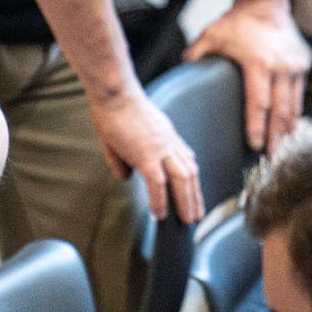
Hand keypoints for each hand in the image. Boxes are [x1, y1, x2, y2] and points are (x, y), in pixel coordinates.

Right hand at [92, 93, 203, 222]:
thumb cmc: (114, 106)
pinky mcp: (146, 155)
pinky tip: (159, 214)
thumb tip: (124, 178)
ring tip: (187, 219)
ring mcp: (160, 149)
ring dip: (186, 201)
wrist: (114, 92)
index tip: (194, 191)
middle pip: (190, 172)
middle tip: (197, 214)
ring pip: (182, 180)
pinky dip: (160, 200)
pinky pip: (158, 184)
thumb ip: (122, 159)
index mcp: (166, 134)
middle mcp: (169, 141)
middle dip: (195, 196)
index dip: (191, 177)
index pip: (185, 158)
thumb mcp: (121, 134)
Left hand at [184, 2, 311, 153]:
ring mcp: (294, 67)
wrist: (266, 3)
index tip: (255, 145)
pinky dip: (294, 112)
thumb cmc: (236, 21)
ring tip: (281, 146)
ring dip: (287, 128)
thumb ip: (196, 52)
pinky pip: (299, 95)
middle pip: (280, 111)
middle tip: (270, 157)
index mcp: (258, 64)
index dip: (257, 127)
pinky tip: (288, 126)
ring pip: (293, 106)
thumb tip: (182, 67)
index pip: (258, 103)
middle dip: (275, 136)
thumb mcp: (212, 34)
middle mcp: (280, 67)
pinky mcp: (303, 65)